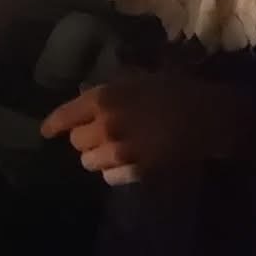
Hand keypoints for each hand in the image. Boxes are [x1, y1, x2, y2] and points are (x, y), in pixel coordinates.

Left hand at [41, 76, 243, 185]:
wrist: (209, 116)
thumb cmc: (173, 90)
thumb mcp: (134, 79)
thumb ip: (106, 91)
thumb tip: (83, 95)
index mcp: (102, 99)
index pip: (64, 116)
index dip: (53, 125)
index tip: (47, 131)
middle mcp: (106, 125)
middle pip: (76, 142)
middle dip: (83, 139)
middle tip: (96, 135)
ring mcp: (121, 151)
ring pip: (90, 162)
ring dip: (97, 156)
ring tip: (110, 150)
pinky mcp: (139, 171)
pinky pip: (111, 176)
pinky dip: (114, 171)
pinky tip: (124, 163)